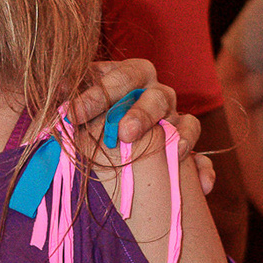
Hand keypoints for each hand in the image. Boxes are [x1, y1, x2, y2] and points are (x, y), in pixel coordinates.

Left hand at [72, 59, 211, 195]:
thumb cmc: (89, 116)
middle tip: (124, 134)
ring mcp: (175, 122)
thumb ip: (69, 94)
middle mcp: (157, 96)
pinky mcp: (186, 150)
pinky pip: (203, 158)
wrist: (105, 141)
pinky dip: (204, 170)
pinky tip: (202, 186)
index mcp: (133, 77)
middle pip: (158, 97)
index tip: (75, 113)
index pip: (124, 75)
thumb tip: (57, 90)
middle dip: (142, 114)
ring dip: (181, 137)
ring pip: (187, 122)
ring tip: (175, 152)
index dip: (100, 92)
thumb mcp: (78, 102)